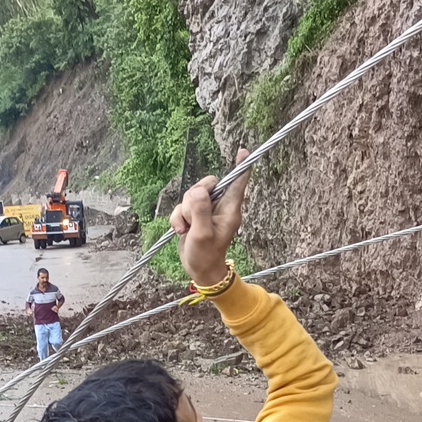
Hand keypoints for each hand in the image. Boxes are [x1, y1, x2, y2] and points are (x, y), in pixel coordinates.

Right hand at [171, 148, 249, 286]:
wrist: (199, 270)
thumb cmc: (206, 255)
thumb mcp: (203, 234)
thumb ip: (200, 211)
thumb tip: (198, 191)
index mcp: (230, 210)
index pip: (238, 183)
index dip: (241, 166)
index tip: (244, 151)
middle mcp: (220, 207)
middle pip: (207, 184)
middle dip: (194, 197)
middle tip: (191, 216)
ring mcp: (206, 210)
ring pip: (191, 195)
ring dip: (184, 211)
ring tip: (186, 228)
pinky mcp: (194, 215)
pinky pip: (182, 206)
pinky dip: (178, 217)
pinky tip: (181, 231)